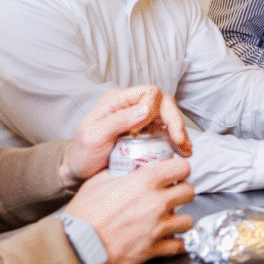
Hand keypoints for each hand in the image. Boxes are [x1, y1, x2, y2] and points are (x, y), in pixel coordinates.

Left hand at [60, 85, 192, 185]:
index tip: (147, 130)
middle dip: (175, 121)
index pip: (149, 92)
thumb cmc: (82, 154)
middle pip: (164, 103)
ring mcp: (140, 119)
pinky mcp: (146, 133)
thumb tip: (146, 110)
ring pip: (169, 117)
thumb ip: (117, 121)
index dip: (155, 108)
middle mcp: (131, 106)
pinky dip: (176, 140)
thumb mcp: (93, 137)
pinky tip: (181, 151)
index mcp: (117, 100)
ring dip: (180, 132)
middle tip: (179, 141)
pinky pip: (166, 131)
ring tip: (186, 150)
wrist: (78, 171)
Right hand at [63, 156, 194, 263]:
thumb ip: (120, 171)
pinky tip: (169, 239)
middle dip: (182, 192)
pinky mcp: (152, 248)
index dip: (180, 170)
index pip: (182, 167)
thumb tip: (129, 167)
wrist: (75, 244)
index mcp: (145, 182)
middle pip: (189, 192)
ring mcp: (157, 227)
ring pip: (188, 220)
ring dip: (180, 219)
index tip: (175, 174)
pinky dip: (175, 243)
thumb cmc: (83, 214)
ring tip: (170, 219)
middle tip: (172, 195)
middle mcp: (156, 203)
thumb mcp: (98, 181)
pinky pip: (178, 245)